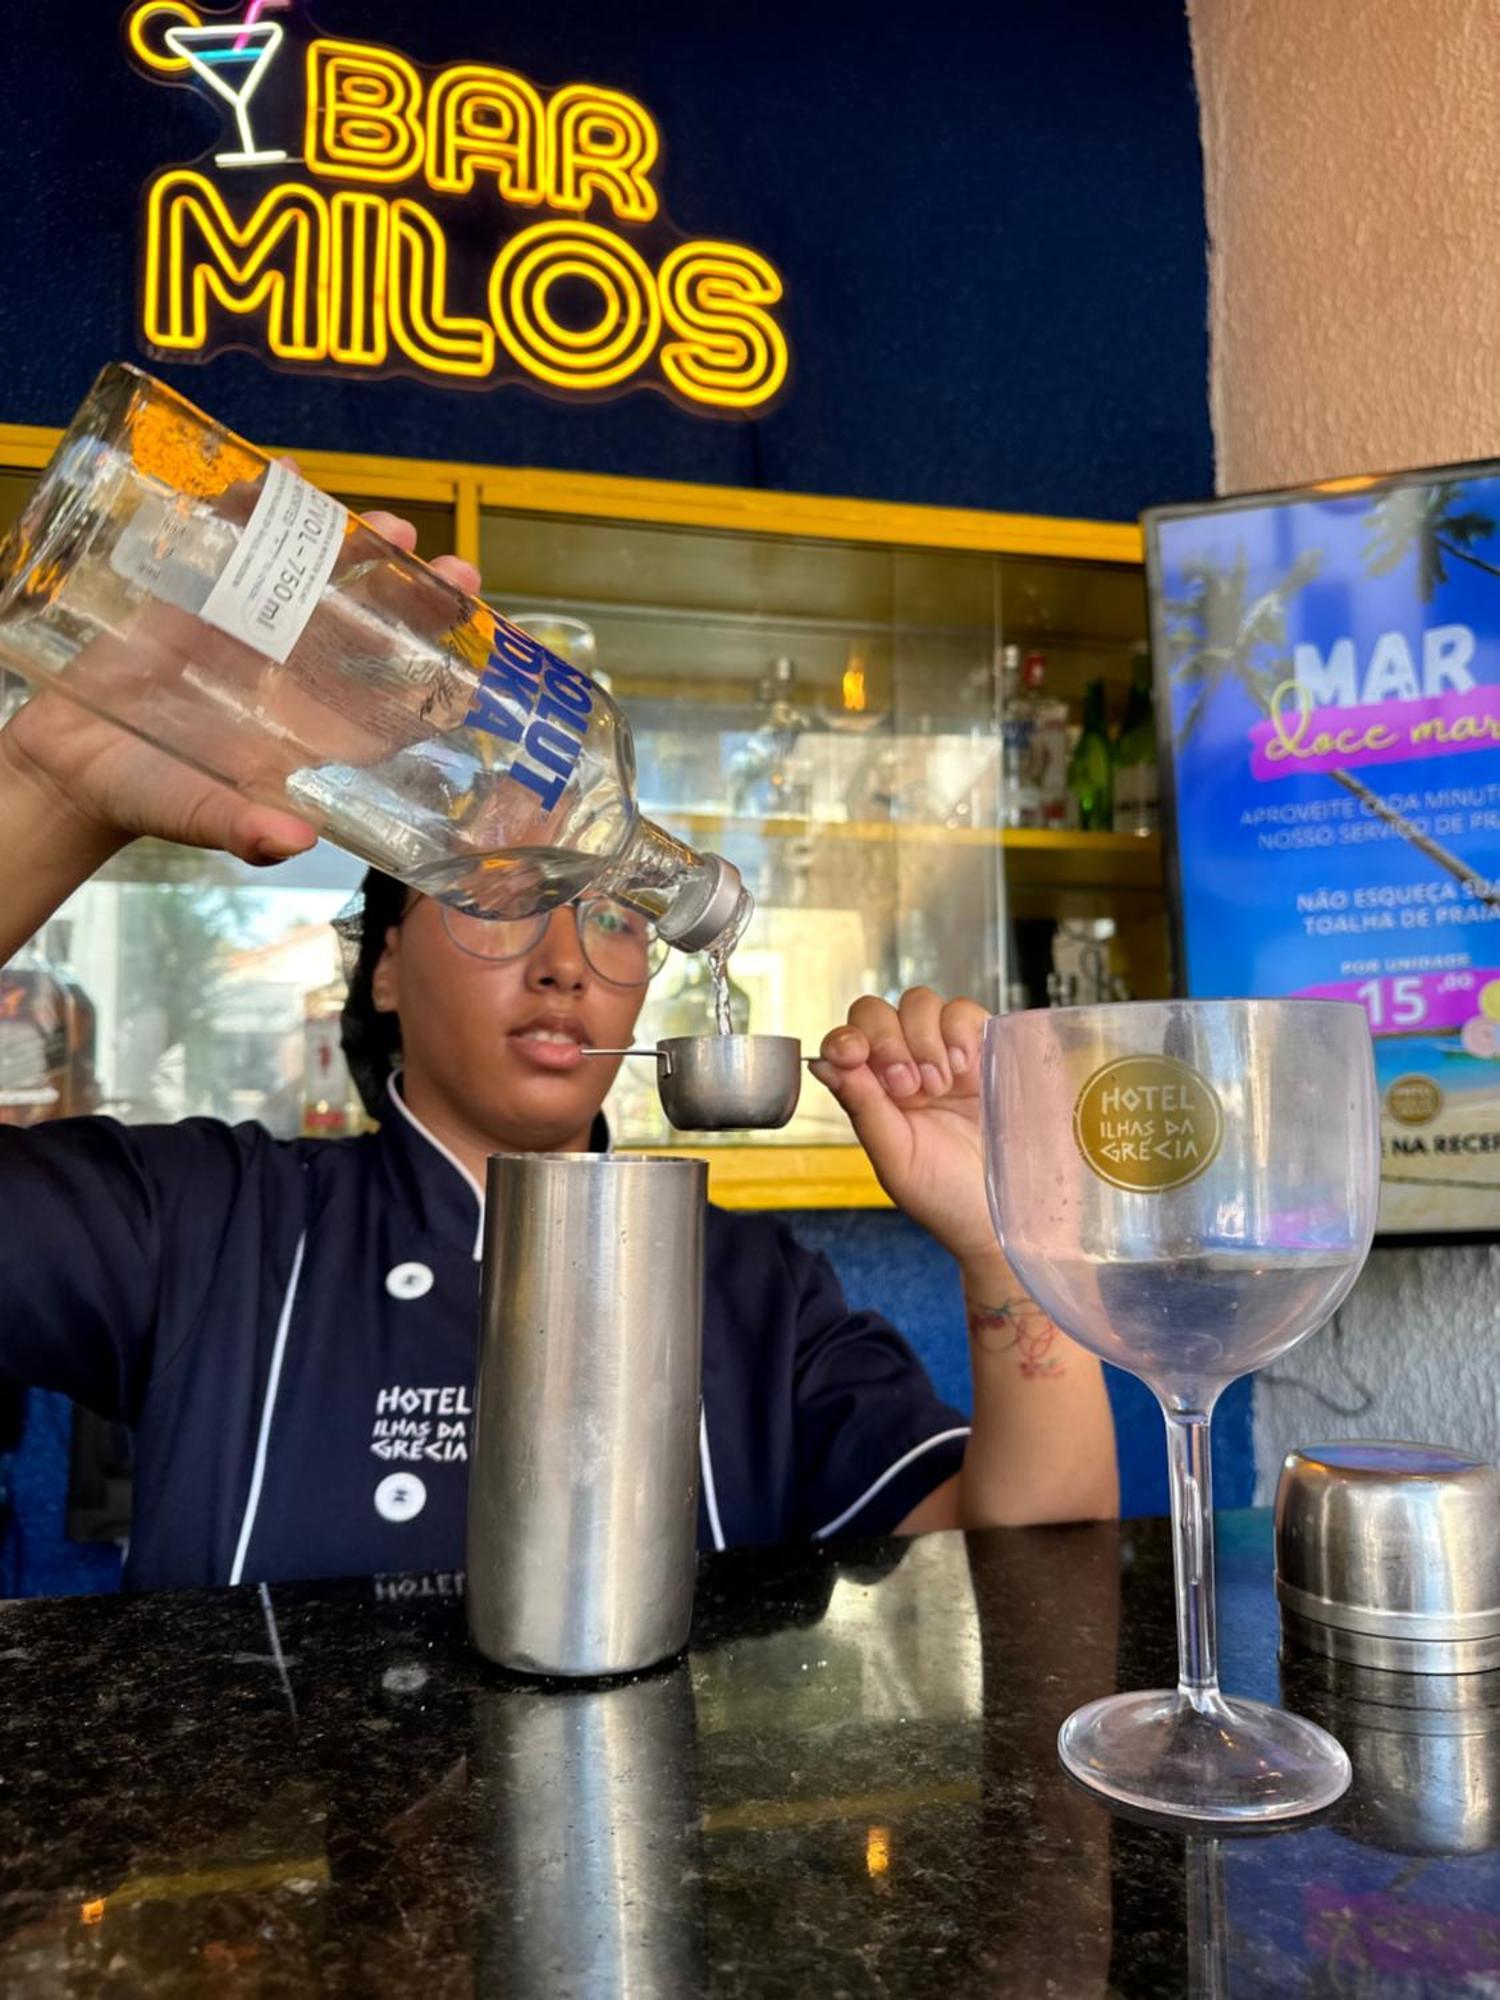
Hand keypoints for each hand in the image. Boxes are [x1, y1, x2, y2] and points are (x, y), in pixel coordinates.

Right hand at [1, 510, 479, 866]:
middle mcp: (299, 676)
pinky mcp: (204, 598)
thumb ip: (243, 830)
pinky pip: (242, 544)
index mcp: (316, 732)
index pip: (396, 703)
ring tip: (383, 525)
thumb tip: (293, 841)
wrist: (74, 764)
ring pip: (320, 579)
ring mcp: (255, 632)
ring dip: (354, 547)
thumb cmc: (151, 798)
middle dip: (414, 597)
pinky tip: (284, 478)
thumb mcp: (198, 817)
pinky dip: (261, 510)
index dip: (440, 674)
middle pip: (375, 629)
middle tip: (443, 564)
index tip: (474, 647)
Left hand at [809, 987, 997, 1266]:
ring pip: (918, 1004)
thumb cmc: (946, 1198)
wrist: (1004, 1214)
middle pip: (877, 1011)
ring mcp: (943, 1056)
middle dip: (887, 1040)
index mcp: (872, 1094)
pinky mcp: (984, 1051)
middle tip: (908, 1087)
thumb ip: (862, 1107)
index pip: (846, 1040)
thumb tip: (824, 1063)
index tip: (854, 1056)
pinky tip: (964, 1069)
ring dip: (923, 1039)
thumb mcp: (895, 1159)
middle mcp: (903, 1067)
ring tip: (939, 1085)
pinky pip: (964, 1010)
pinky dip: (959, 1030)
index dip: (846, 1039)